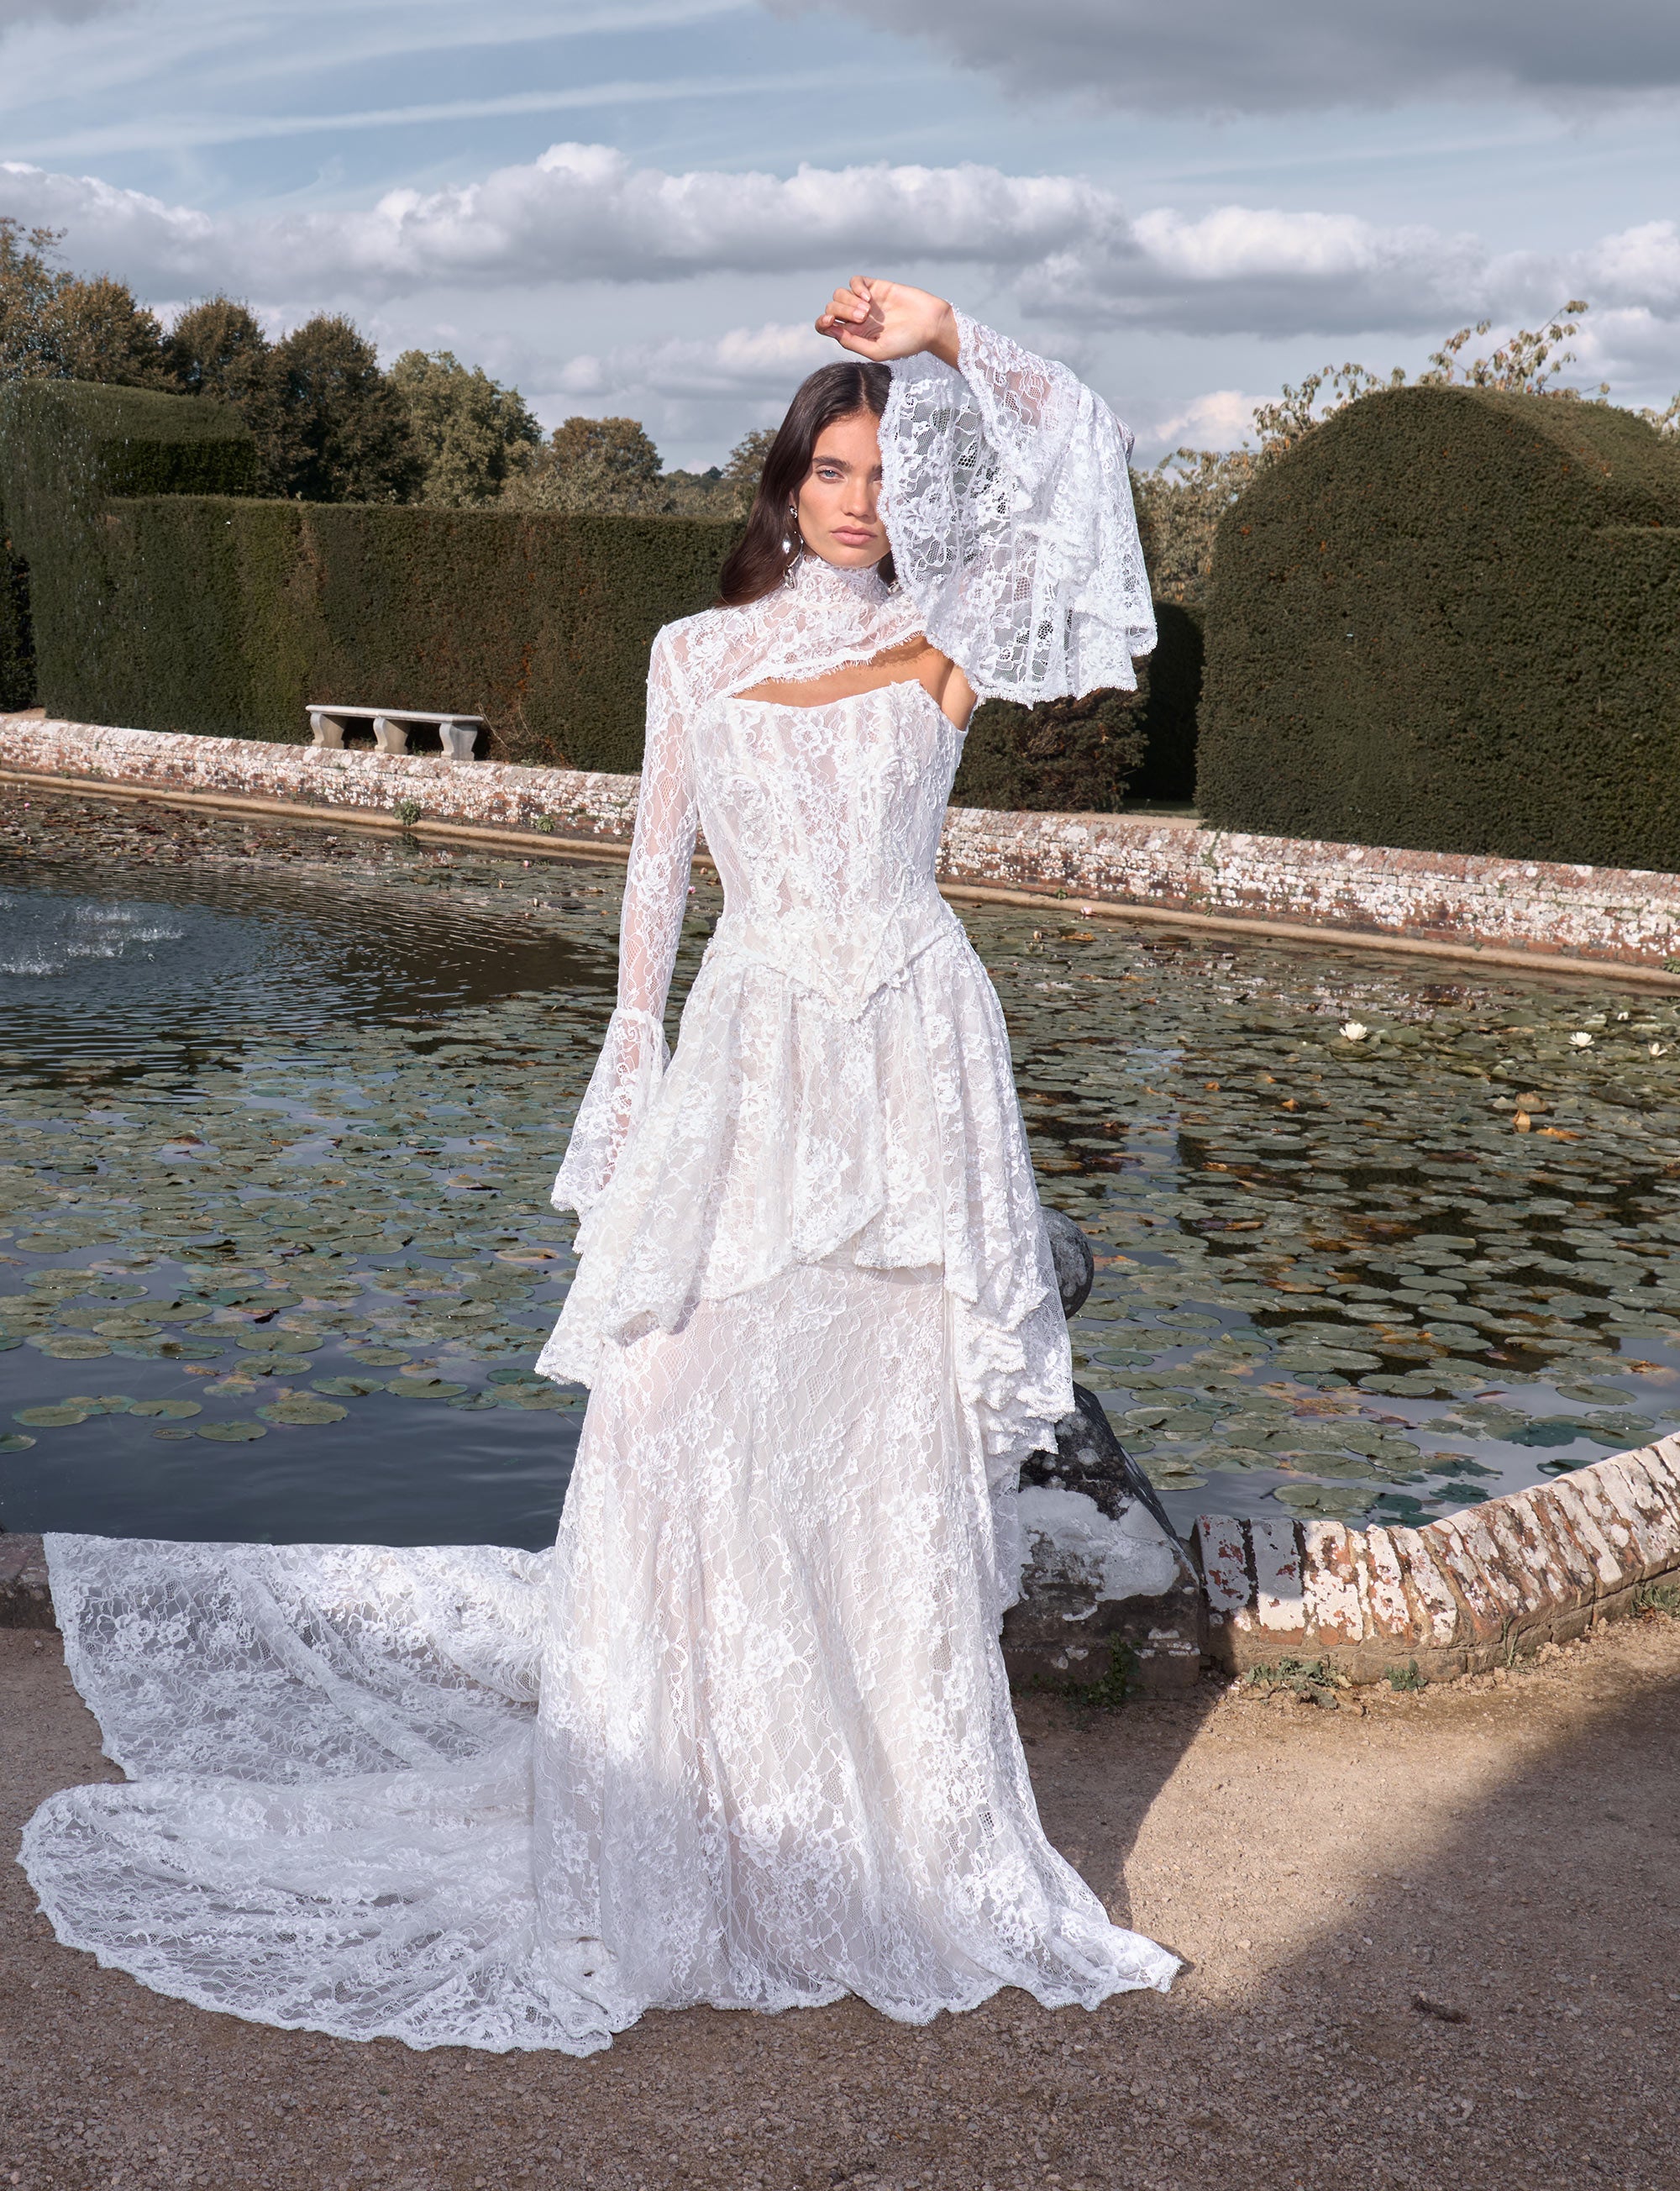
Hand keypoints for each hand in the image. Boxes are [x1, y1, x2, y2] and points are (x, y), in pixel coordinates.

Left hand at [815, 278, 959, 367]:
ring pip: (839, 294)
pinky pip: (855, 281)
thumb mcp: (877, 351)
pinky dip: (857, 287)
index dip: (823, 323)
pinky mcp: (876, 287)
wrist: (930, 324)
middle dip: (841, 312)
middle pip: (831, 308)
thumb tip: (832, 330)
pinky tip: (868, 298)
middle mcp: (856, 319)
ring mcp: (865, 302)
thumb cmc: (907, 343)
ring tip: (868, 311)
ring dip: (849, 302)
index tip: (831, 322)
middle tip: (862, 318)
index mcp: (854, 336)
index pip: (827, 326)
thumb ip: (853, 343)